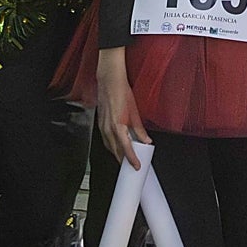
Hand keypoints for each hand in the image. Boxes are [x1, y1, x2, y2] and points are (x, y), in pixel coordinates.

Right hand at [96, 48, 151, 167]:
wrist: (109, 80)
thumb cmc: (122, 92)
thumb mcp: (135, 111)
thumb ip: (139, 129)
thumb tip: (146, 140)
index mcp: (118, 126)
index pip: (126, 149)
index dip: (132, 159)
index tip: (137, 166)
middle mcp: (108, 129)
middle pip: (116, 151)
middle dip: (123, 160)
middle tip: (132, 166)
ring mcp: (102, 126)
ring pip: (109, 146)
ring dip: (117, 154)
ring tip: (126, 159)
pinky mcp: (100, 123)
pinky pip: (105, 139)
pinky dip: (111, 145)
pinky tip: (117, 146)